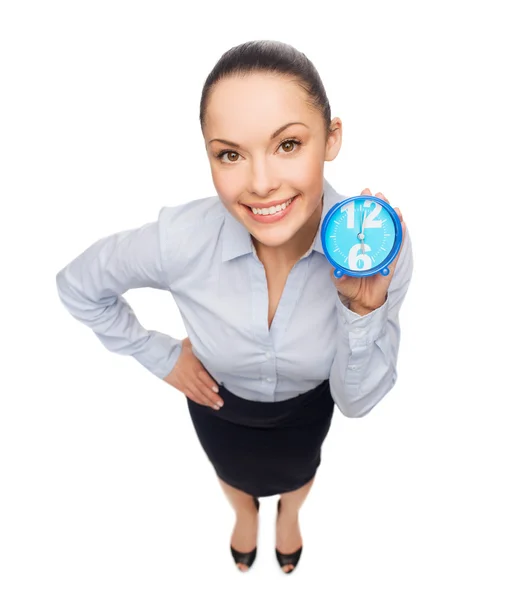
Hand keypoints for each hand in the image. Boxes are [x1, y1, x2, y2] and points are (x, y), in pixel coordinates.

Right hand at [162, 337, 223, 409]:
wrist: (161, 356)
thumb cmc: (177, 349)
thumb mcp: (189, 344)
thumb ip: (199, 343)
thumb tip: (211, 337)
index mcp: (192, 365)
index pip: (202, 375)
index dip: (209, 383)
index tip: (217, 389)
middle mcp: (189, 376)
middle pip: (201, 388)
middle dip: (211, 396)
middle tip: (221, 403)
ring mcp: (184, 382)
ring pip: (197, 394)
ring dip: (207, 401)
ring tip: (216, 406)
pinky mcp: (180, 386)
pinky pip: (191, 395)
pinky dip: (199, 400)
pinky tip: (206, 404)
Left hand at [331, 188, 406, 314]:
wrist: (362, 301)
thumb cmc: (350, 285)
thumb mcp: (339, 278)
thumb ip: (338, 273)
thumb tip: (337, 270)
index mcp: (357, 244)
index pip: (360, 223)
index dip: (361, 210)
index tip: (361, 196)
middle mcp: (371, 244)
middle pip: (376, 222)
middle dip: (377, 207)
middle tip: (376, 195)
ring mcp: (382, 251)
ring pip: (388, 230)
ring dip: (390, 216)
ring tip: (390, 205)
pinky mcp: (391, 261)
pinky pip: (397, 246)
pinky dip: (400, 234)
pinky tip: (401, 223)